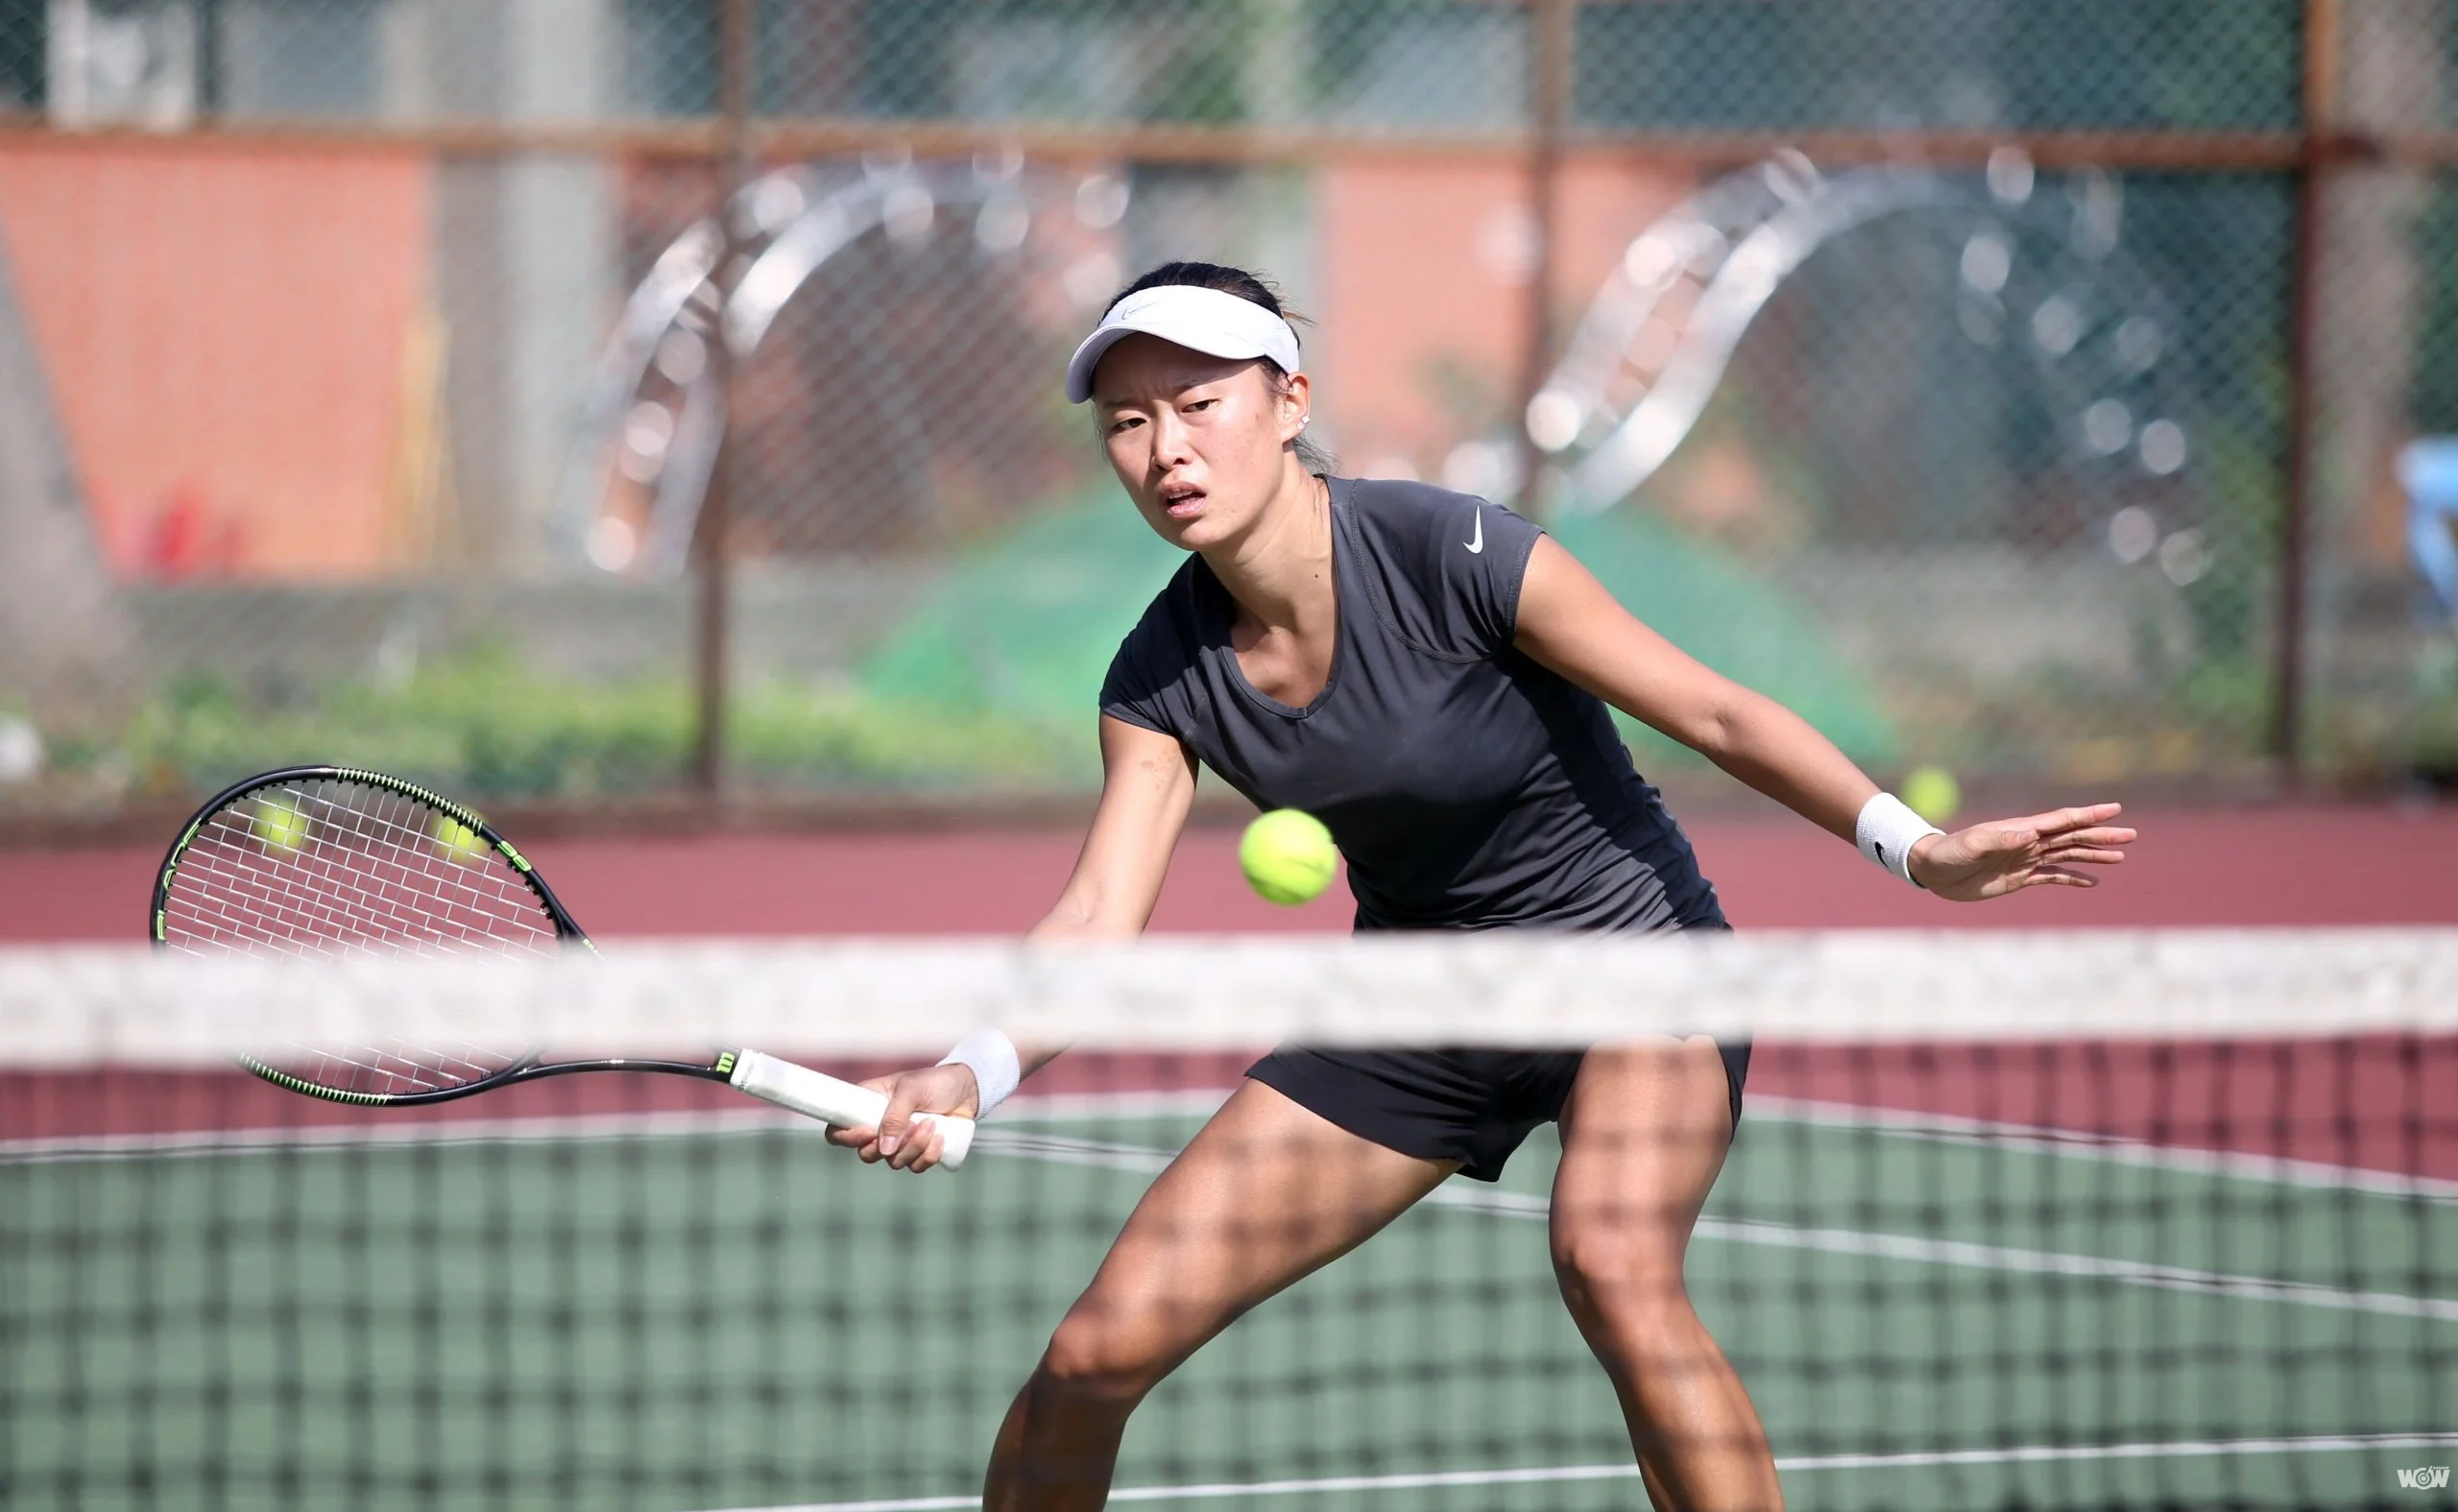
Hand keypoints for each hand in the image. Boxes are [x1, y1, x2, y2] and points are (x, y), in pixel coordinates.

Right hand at [823, 1062, 980, 1172]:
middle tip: (911, 1126)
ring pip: (893, 1162)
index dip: (847, 1138)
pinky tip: (940, 1138)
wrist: (968, 1089)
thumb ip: (895, 1116)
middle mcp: (879, 1126)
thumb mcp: (912, 1090)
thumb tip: (884, 1149)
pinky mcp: (918, 1151)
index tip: (869, 1133)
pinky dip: (928, 1156)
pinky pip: (915, 1166)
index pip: (839, 1130)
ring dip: (914, 1147)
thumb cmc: (935, 1082)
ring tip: (931, 1124)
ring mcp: (899, 1141)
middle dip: (889, 1147)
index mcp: (867, 1105)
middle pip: (866, 1154)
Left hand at [1907, 802, 2135, 901]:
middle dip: (2101, 836)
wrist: (1933, 871)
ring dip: (2093, 855)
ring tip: (2119, 857)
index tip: (2114, 809)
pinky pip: (2053, 877)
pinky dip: (2073, 879)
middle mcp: (2029, 842)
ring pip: (2068, 856)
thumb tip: (2031, 834)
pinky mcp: (2020, 878)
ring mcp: (2026, 860)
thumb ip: (2001, 839)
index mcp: (2021, 829)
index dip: (2088, 814)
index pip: (2061, 820)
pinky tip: (2092, 882)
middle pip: (2072, 837)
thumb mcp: (1974, 844)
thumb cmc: (1950, 852)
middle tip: (2130, 835)